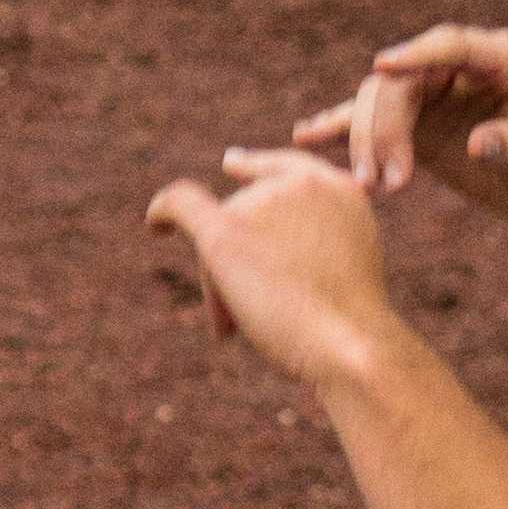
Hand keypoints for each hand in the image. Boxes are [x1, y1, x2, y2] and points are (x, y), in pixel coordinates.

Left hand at [145, 148, 404, 391]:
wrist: (351, 343)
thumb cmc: (353, 327)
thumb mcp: (345, 272)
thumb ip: (315, 250)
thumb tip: (261, 262)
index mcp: (339, 189)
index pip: (288, 169)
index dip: (257, 169)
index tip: (232, 165)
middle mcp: (299, 185)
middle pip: (247, 210)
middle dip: (246, 256)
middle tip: (253, 316)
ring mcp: (261, 203)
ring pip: (222, 234)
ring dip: (226, 284)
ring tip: (242, 327)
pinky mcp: (226, 229)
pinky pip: (180, 204)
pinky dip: (164, 213)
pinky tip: (154, 225)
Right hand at [292, 23, 507, 227]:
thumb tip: (479, 144)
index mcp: (501, 59)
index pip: (452, 46)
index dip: (418, 55)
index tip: (383, 68)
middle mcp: (460, 69)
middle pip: (404, 81)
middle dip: (384, 126)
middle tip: (382, 179)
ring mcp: (435, 94)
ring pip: (382, 102)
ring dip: (366, 141)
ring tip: (370, 187)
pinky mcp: (418, 125)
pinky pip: (375, 123)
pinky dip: (341, 128)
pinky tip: (305, 138)